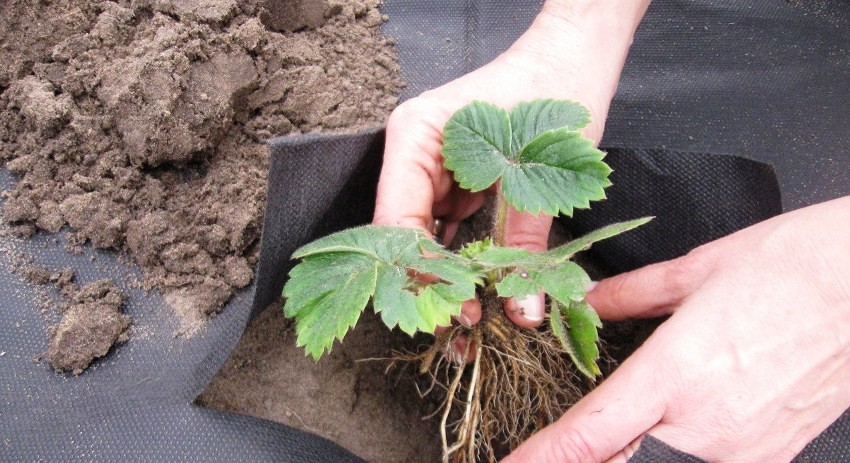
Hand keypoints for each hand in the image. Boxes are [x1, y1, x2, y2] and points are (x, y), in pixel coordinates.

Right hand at [373, 0, 649, 327]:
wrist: (579, 50)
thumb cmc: (556, 86)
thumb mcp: (540, 172)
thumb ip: (527, 243)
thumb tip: (523, 312)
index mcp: (413, 137)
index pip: (396, 218)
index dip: (421, 270)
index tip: (454, 309)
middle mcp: (413, 153)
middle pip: (405, 232)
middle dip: (431, 279)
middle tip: (459, 325)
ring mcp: (432, 166)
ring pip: (425, 235)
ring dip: (447, 274)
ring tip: (468, 317)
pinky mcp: (456, 178)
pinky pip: (449, 226)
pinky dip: (463, 255)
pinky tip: (476, 287)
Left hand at [504, 196, 849, 461]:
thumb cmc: (792, 266)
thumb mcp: (695, 269)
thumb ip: (630, 295)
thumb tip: (592, 301)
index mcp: (676, 372)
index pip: (590, 435)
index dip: (543, 458)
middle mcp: (706, 422)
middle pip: (626, 456)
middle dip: (601, 444)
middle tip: (597, 423)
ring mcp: (743, 448)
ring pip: (667, 459)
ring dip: (649, 439)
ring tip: (664, 399)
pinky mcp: (772, 455)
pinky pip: (712, 460)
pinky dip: (688, 442)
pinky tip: (698, 409)